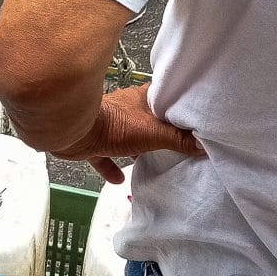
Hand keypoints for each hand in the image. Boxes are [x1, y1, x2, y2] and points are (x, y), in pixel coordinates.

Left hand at [52, 84, 204, 184]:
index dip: (176, 104)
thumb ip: (178, 139)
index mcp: (141, 99)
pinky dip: (111, 166)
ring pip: (126, 137)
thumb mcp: (153, 133)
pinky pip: (104, 155)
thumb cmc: (113, 125)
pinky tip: (119, 179)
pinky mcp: (92, 141)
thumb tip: (203, 145)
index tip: (189, 113)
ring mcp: (107, 125)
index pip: (164, 97)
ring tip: (149, 159)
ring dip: (135, 148)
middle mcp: (125, 110)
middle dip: (158, 129)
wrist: (73, 132)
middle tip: (175, 141)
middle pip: (146, 118)